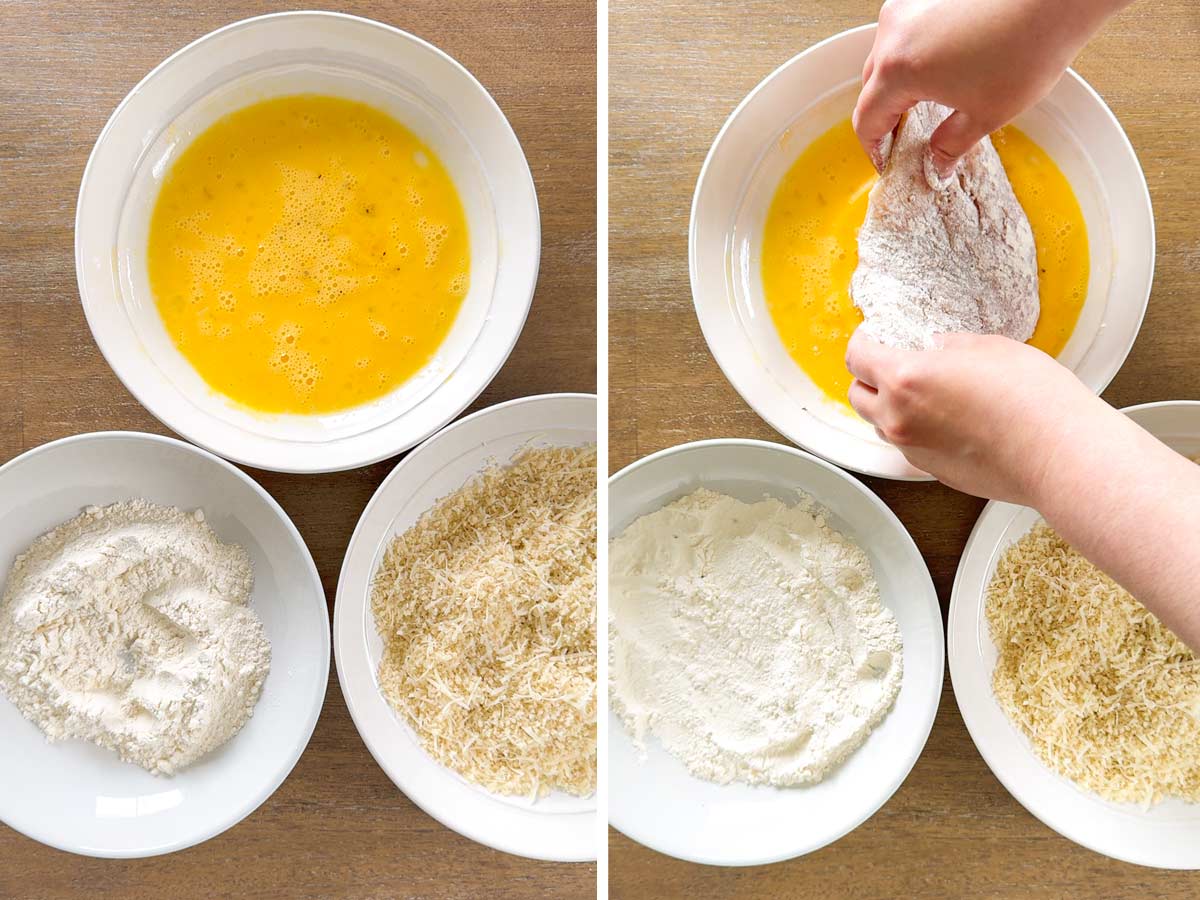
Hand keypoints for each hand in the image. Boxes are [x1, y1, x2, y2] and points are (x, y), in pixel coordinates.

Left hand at [845, 331, 1115, 503]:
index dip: (861, 343)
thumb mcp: (988, 348)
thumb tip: (936, 346)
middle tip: (891, 364)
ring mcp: (913, 450)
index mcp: (904, 379)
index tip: (872, 336)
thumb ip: (950, 345)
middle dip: (868, 378)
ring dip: (888, 407)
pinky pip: (908, 446)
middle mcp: (898, 418)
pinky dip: (914, 430)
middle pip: (858, 396)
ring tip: (920, 393)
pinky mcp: (931, 471)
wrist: (1058, 452)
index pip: (857, 358)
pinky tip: (946, 420)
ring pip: (881, 424)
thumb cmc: (1031, 397)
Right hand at [854, 0, 1130, 174]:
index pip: (866, 118)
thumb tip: (937, 163)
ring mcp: (910, 7)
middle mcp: (893, 34)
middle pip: (872, 85)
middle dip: (886, 114)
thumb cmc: (1024, 51)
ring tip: (929, 100)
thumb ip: (950, 145)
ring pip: (889, 55)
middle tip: (907, 137)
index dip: (874, 147)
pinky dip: (917, 53)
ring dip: (901, 81)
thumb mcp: (985, 114)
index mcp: (897, 70)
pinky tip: (946, 64)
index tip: (887, 161)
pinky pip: (909, 32)